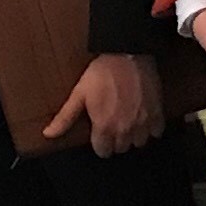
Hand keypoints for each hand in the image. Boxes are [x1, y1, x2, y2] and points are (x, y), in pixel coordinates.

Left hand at [42, 50, 164, 157]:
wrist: (128, 54)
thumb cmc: (102, 73)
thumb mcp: (79, 94)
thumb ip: (65, 118)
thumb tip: (48, 134)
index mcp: (104, 127)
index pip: (103, 152)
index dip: (100, 143)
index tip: (99, 133)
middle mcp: (125, 130)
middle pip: (121, 148)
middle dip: (115, 140)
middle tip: (112, 124)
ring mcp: (143, 123)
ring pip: (139, 143)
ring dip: (133, 136)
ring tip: (127, 122)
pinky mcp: (157, 114)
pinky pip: (156, 132)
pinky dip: (150, 129)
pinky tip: (143, 118)